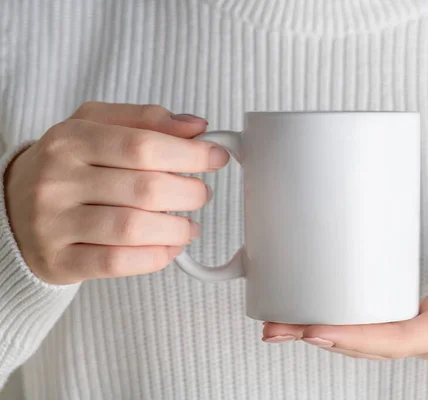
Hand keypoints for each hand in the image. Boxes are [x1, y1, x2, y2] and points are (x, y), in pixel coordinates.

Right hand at [5, 102, 228, 284]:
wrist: (12, 208)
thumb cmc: (68, 165)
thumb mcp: (96, 126)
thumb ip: (145, 120)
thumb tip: (195, 127)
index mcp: (70, 139)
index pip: (143, 145)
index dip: (190, 153)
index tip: (217, 157)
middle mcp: (57, 180)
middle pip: (145, 189)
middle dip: (189, 193)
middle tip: (200, 194)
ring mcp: (54, 224)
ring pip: (134, 228)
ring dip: (177, 229)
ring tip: (189, 225)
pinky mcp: (58, 261)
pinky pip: (117, 262)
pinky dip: (155, 257)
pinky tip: (169, 248)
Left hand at [263, 239, 427, 359]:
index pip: (396, 339)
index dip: (354, 337)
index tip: (315, 330)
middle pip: (366, 343)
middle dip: (319, 337)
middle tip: (274, 327)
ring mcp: (419, 326)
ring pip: (364, 335)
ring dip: (320, 329)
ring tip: (278, 321)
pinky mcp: (414, 312)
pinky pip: (371, 320)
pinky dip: (340, 316)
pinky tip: (314, 306)